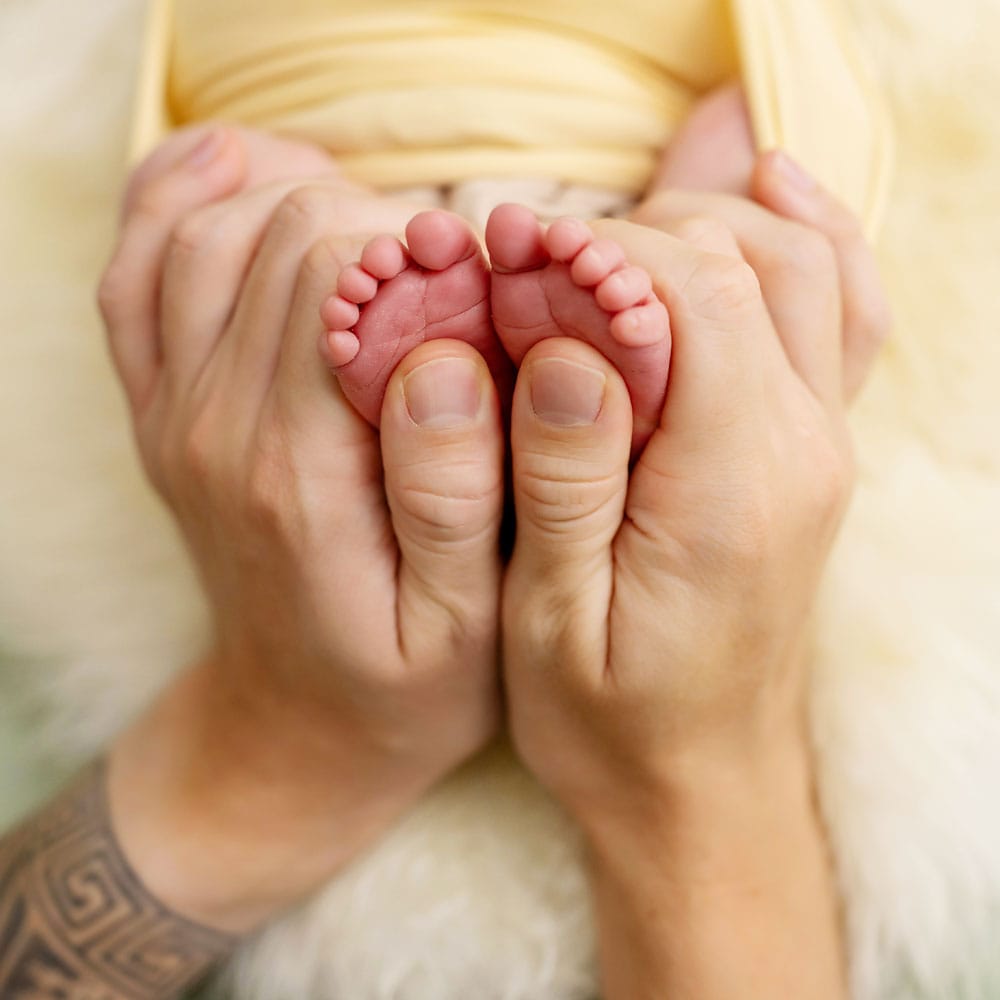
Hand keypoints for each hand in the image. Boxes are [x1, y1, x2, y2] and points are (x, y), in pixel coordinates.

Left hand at [97, 128, 505, 929]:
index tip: (483, 282)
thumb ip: (455, 494)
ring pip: (199, 228)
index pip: (334, 271)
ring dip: (294, 197)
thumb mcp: (465, 624)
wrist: (294, 729)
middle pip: (275, 232)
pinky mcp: (162, 411)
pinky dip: (181, 199)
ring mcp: (172, 413)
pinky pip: (136, 272)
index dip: (422, 247)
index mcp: (293, 469)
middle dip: (376, 220)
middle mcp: (211, 425)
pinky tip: (246, 176)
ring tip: (378, 230)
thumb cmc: (401, 684)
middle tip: (447, 268)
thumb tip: (442, 358)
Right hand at [502, 166, 887, 996]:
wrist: (698, 782)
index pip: (694, 296)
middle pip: (748, 262)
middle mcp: (800, 452)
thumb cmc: (608, 718)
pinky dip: (806, 240)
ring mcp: (820, 447)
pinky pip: (837, 314)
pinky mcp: (810, 453)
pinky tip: (765, 195)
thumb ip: (561, 479)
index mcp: (731, 487)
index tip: (513, 250)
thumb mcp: (549, 620)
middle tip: (538, 255)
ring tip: (607, 243)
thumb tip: (566, 349)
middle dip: (636, 232)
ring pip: (803, 267)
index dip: (599, 249)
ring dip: (704, 228)